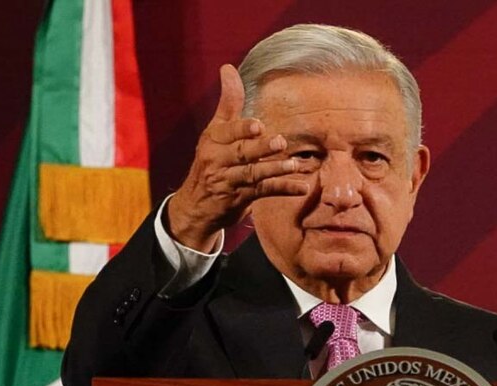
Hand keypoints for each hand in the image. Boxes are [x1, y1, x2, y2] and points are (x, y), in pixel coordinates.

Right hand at [166, 64, 306, 251]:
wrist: (195, 206)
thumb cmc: (210, 161)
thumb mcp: (215, 132)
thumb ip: (227, 102)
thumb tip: (227, 68)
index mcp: (213, 140)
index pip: (227, 132)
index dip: (242, 129)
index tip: (257, 125)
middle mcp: (218, 160)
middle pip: (241, 153)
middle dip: (260, 148)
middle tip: (280, 142)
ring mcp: (228, 181)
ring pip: (253, 174)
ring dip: (274, 169)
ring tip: (293, 165)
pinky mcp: (240, 199)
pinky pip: (264, 192)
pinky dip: (283, 189)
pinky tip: (302, 188)